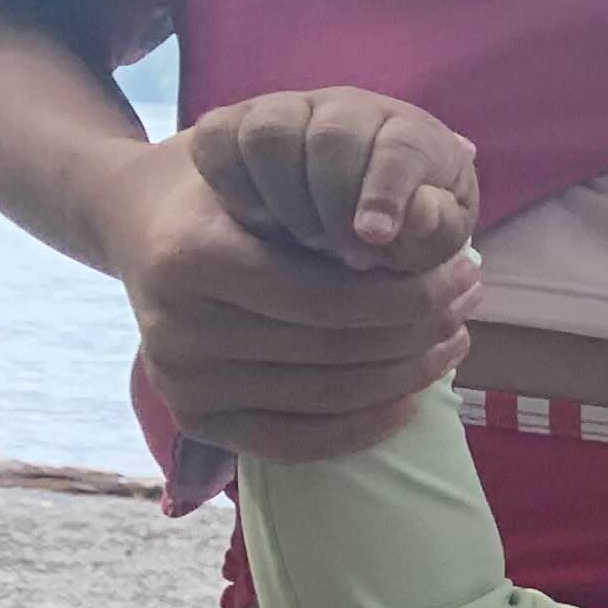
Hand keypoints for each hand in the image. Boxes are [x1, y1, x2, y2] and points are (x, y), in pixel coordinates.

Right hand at [97, 98, 481, 460]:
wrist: (140, 224)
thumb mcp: (276, 166)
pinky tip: (411, 398)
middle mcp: (177, 326)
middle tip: (467, 304)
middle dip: (422, 331)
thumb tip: (450, 187)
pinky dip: (365, 426)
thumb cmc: (228, 192)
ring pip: (331, 396)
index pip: (334, 298)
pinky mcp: (194, 418)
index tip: (465, 271)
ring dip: (410, 375)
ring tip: (453, 339)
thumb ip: (351, 188)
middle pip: (339, 351)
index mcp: (194, 257)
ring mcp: (182, 379)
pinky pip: (298, 441)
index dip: (414, 294)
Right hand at [190, 85, 480, 271]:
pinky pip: (218, 142)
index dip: (387, 191)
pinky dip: (235, 192)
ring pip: (271, 136)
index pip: (402, 146)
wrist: (326, 220)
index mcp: (413, 132)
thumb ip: (435, 231)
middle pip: (333, 137)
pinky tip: (264, 227)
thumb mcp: (429, 244)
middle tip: (348, 258)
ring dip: (287, 203)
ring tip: (308, 245)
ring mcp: (286, 109)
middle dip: (336, 207)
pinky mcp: (231, 123)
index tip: (375, 236)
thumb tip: (420, 210)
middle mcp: (349, 107)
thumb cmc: (396, 237)